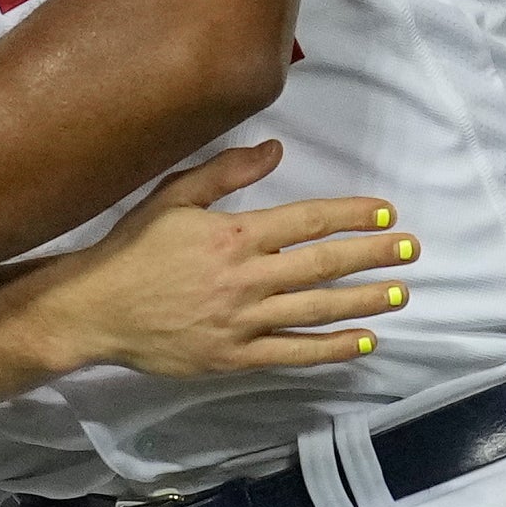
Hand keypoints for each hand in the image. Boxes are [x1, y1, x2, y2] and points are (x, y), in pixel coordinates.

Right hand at [36, 146, 409, 377]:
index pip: (307, 222)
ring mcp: (243, 321)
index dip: (351, 216)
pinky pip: (294, 352)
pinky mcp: (235, 357)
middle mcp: (246, 278)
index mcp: (234, 235)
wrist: (94, 309)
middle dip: (373, 255)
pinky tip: (363, 341)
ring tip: (400, 293)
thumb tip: (276, 149)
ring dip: (364, 301)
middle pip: (323, 264)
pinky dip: (332, 348)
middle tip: (411, 249)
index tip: (385, 213)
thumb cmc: (132, 250)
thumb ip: (226, 173)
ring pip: (317, 309)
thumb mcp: (173, 197)